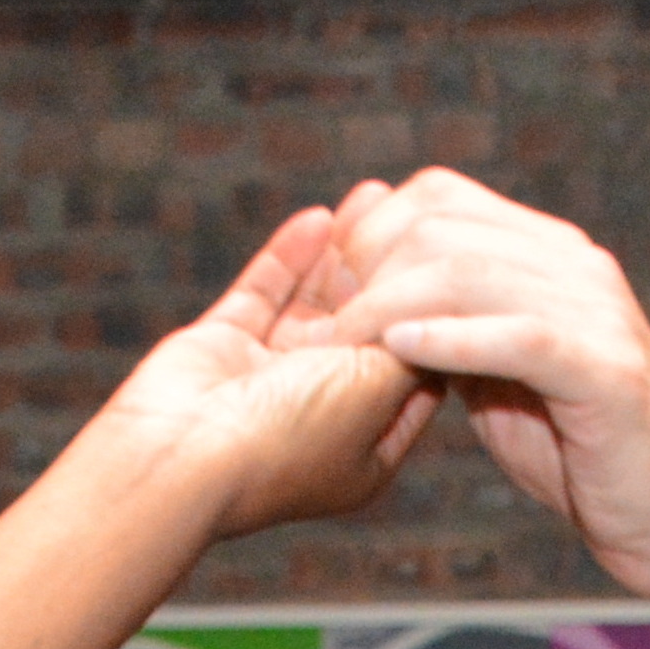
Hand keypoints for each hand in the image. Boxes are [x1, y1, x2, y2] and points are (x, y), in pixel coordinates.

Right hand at [103, 205, 440, 542]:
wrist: (186, 453)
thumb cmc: (289, 435)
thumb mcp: (375, 389)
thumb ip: (408, 341)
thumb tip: (439, 300)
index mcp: (365, 451)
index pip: (416, 380)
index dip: (439, 327)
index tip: (464, 274)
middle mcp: (320, 418)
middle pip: (367, 337)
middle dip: (392, 278)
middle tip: (422, 219)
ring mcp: (270, 382)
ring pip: (317, 308)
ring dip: (345, 256)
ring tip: (378, 196)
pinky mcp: (225, 347)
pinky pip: (266, 293)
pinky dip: (291, 256)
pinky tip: (318, 217)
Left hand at [285, 170, 649, 594]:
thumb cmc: (586, 461)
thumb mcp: (504, 385)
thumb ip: (458, 336)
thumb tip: (387, 310)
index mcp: (550, 255)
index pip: (441, 197)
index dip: (369, 232)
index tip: (323, 288)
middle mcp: (574, 265)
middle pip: (443, 225)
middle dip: (366, 269)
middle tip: (318, 323)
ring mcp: (594, 311)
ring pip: (469, 273)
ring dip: (389, 307)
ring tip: (340, 348)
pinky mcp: (605, 369)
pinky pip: (518, 335)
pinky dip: (451, 338)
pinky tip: (400, 353)